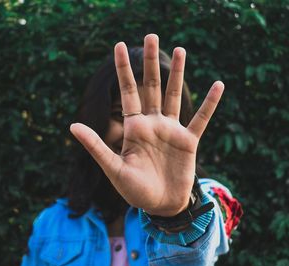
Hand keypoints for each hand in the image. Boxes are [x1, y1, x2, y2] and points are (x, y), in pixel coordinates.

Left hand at [70, 34, 223, 216]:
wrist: (160, 205)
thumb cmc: (135, 191)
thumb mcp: (114, 168)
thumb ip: (96, 146)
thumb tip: (71, 125)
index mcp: (134, 128)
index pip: (128, 92)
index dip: (124, 69)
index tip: (119, 45)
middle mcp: (153, 124)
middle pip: (151, 86)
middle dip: (150, 61)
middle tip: (150, 36)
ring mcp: (171, 130)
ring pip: (174, 95)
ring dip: (178, 73)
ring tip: (180, 50)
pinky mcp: (189, 141)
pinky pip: (201, 119)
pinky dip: (209, 103)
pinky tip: (217, 85)